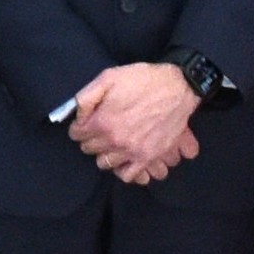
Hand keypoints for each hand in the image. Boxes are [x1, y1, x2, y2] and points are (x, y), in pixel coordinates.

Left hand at [68, 63, 206, 185]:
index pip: (77, 134)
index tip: (85, 122)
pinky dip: (122, 170)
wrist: (177, 87)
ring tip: (111, 143)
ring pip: (105, 163)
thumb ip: (86, 97)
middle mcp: (115, 140)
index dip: (79, 126)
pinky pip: (128, 175)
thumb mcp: (108, 77)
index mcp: (102, 121)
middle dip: (90, 139)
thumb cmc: (142, 80)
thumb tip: (77, 116)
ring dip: (105, 153)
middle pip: (89, 149)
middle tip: (98, 130)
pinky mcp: (148, 157)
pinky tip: (123, 159)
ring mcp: (132, 151)